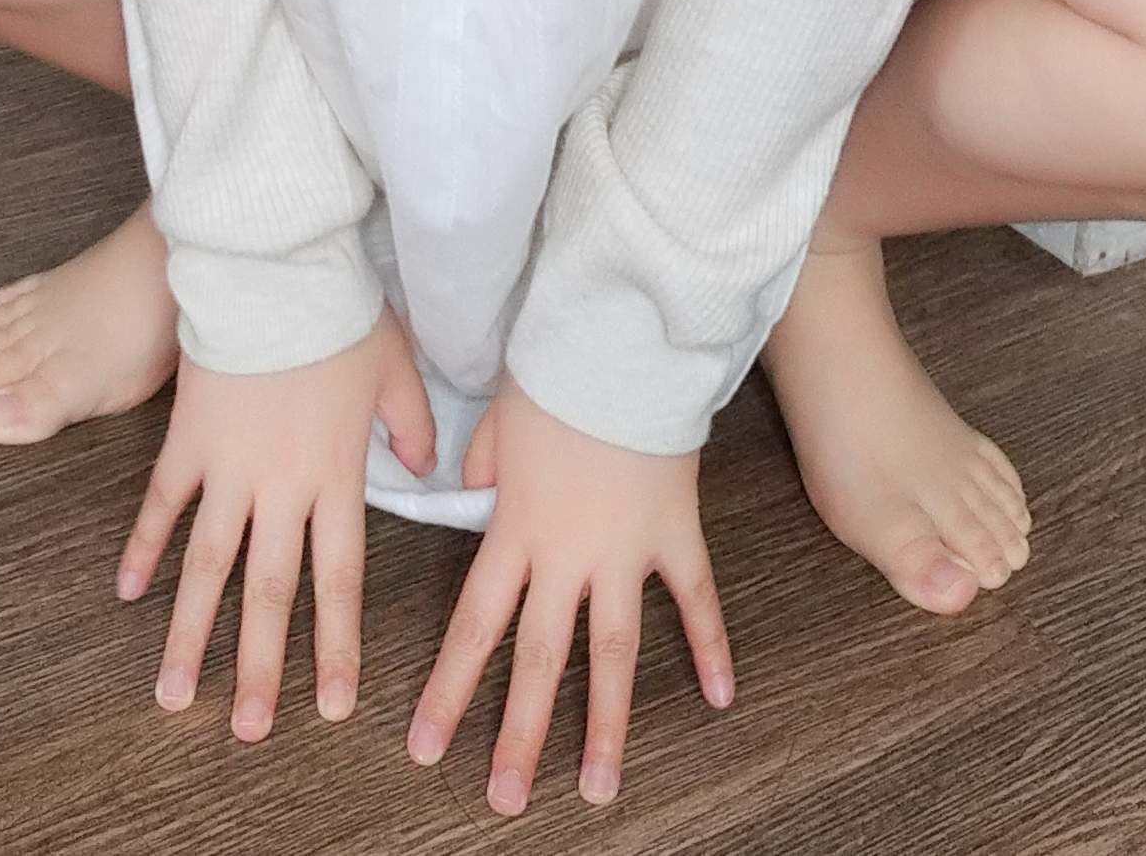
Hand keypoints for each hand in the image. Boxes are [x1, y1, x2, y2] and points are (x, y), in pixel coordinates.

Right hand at [115, 299, 437, 739]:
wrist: (274, 268)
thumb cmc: (339, 311)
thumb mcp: (394, 366)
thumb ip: (412, 423)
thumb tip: (431, 469)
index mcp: (337, 475)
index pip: (339, 580)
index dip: (336, 644)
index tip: (331, 705)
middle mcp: (281, 486)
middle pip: (269, 592)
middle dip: (259, 666)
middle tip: (247, 731)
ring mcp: (228, 467)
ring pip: (207, 566)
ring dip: (190, 634)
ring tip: (173, 692)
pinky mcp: (187, 440)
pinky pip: (161, 505)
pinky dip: (144, 548)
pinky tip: (128, 594)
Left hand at [405, 367, 734, 813]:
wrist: (623, 342)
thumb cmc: (554, 372)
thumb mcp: (498, 418)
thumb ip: (478, 462)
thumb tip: (463, 481)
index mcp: (515, 531)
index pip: (474, 626)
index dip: (448, 691)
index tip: (424, 749)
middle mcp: (567, 556)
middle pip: (539, 660)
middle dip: (519, 735)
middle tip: (502, 802)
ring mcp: (626, 551)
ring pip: (614, 652)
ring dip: (604, 723)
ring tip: (597, 788)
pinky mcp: (675, 532)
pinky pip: (696, 598)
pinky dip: (711, 646)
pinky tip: (721, 699)